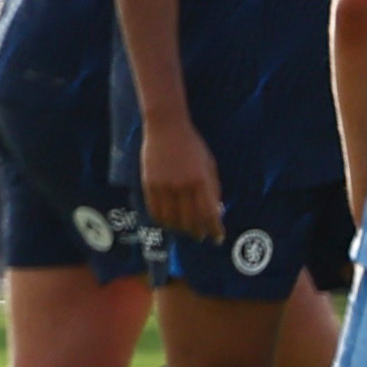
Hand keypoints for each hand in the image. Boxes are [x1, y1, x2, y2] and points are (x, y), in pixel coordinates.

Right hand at [138, 117, 220, 247]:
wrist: (166, 128)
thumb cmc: (192, 145)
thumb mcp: (209, 165)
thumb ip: (213, 188)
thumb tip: (215, 211)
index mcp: (201, 180)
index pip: (209, 214)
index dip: (214, 229)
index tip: (217, 238)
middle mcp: (183, 187)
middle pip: (190, 220)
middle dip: (198, 232)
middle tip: (201, 236)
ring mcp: (164, 187)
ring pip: (172, 219)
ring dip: (180, 229)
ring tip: (185, 231)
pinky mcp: (149, 185)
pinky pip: (155, 211)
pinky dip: (163, 221)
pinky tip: (168, 222)